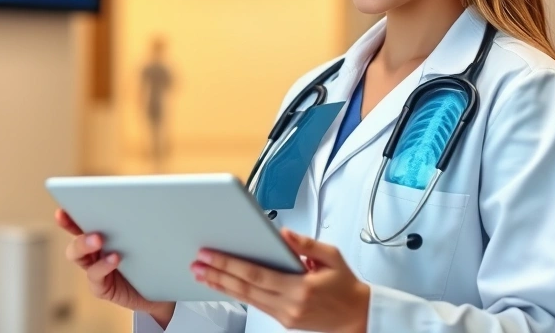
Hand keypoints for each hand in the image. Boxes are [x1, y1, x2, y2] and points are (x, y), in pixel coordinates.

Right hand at [54, 209, 175, 325]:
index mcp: (100, 233)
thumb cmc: (152, 256)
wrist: (161, 288)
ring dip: (84, 244)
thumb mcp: (145, 234)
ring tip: (98, 239)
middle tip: (83, 214)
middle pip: (74, 232)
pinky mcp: (101, 286)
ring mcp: (94, 268)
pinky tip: (115, 258)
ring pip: (77, 255)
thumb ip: (136, 219)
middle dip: (72, 224)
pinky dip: (102, 266)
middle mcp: (92, 250)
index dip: (70, 212)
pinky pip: (94, 276)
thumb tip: (143, 194)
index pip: (80, 219)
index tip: (65, 204)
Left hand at [190, 228, 369, 332]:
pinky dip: (237, 293)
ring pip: (246, 298)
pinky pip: (255, 304)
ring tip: (202, 273)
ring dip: (222, 285)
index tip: (210, 254)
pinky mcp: (284, 320)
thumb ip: (306, 244)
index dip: (230, 264)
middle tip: (196, 263)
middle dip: (217, 274)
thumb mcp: (332, 257)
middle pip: (245, 288)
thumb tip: (282, 234)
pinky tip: (224, 284)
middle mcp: (289, 304)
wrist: (357, 316)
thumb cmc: (345, 285)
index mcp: (300, 287)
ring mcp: (285, 315)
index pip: (256, 274)